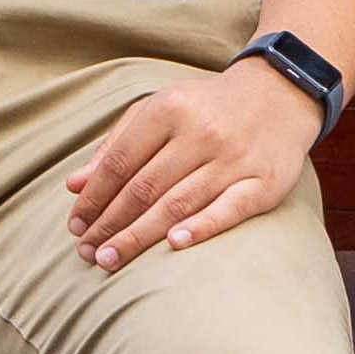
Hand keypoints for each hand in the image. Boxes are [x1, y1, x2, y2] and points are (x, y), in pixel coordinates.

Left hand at [68, 60, 322, 269]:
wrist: (279, 93)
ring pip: (178, 203)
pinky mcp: (264, 182)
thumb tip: (74, 185)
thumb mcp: (160, 109)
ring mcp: (233, 157)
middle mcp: (200, 131)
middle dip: (110, 223)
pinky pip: (229, 209)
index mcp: (168, 109)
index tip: (75, 226)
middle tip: (87, 252)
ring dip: (139, 236)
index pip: (119, 162)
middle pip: (144, 187)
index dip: (93, 197)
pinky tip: (174, 244)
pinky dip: (202, 226)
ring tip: (110, 260)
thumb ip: (117, 144)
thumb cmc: (207, 107)